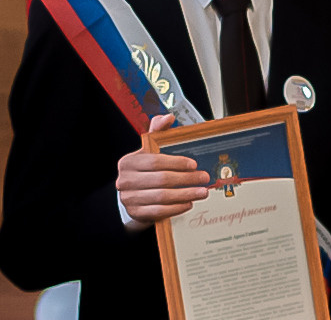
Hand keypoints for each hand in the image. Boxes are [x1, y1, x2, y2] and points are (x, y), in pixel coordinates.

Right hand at [118, 113, 209, 227]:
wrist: (130, 198)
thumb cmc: (144, 171)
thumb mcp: (147, 151)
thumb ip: (157, 132)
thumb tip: (168, 117)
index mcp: (129, 162)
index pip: (155, 161)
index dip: (176, 162)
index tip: (194, 164)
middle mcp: (125, 180)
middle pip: (161, 180)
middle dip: (186, 179)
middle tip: (204, 178)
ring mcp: (129, 198)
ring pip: (162, 197)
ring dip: (185, 194)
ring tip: (202, 192)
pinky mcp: (136, 213)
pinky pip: (160, 211)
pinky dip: (176, 208)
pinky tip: (188, 203)